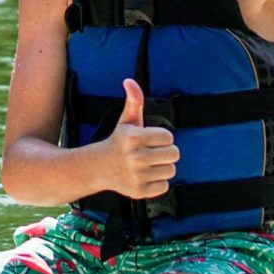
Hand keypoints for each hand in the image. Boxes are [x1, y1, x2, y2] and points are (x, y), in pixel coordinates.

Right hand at [101, 78, 178, 198]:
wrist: (99, 167)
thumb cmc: (119, 141)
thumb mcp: (127, 120)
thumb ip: (134, 99)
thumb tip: (129, 81)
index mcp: (135, 137)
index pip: (169, 138)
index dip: (162, 138)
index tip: (150, 139)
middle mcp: (135, 157)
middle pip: (174, 154)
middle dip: (165, 152)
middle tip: (151, 152)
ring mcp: (137, 176)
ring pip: (171, 170)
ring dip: (162, 167)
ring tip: (148, 164)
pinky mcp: (138, 192)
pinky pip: (164, 186)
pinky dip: (158, 182)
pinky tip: (145, 176)